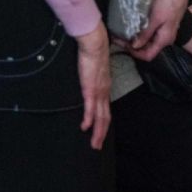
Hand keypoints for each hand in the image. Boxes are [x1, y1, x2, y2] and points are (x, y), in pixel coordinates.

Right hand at [76, 22, 111, 149]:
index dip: (103, 124)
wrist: (95, 44)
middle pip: (105, 118)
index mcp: (105, 88)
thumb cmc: (93, 54)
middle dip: (101, 134)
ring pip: (100, 116)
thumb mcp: (94, 70)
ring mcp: (98, 91)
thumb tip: (88, 81)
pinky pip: (90, 107)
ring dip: (97, 132)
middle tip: (96, 146)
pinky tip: (85, 127)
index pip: (106, 110)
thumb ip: (92, 78)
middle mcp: (104, 92)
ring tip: (94, 144)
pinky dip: (89, 119)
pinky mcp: (90, 88)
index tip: (100, 134)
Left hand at [128, 0, 189, 61]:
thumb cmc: (168, 3)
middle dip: (131, 45)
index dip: (134, 53)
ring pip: (147, 41)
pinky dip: (139, 32)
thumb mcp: (156, 19)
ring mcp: (163, 31)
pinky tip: (132, 26)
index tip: (122, 44)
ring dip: (135, 38)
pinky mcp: (162, 24)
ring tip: (122, 32)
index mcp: (164, 39)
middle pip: (146, 49)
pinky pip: (149, 33)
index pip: (148, 55)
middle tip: (118, 37)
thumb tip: (135, 46)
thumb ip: (146, 34)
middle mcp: (164, 38)